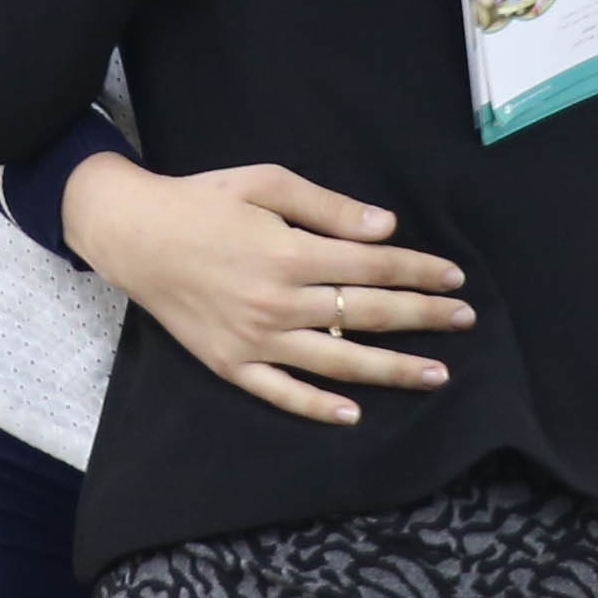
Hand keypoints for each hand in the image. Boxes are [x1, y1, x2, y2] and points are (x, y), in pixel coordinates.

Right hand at [62, 157, 471, 427]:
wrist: (133, 235)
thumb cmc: (201, 201)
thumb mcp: (265, 184)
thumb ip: (327, 207)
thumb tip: (385, 228)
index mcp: (290, 253)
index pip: (373, 265)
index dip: (419, 271)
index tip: (455, 278)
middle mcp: (279, 302)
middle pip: (366, 313)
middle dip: (423, 318)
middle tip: (464, 321)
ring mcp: (255, 340)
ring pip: (337, 361)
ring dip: (391, 369)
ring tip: (436, 374)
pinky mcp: (231, 364)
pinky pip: (282, 393)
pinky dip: (318, 407)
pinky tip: (354, 414)